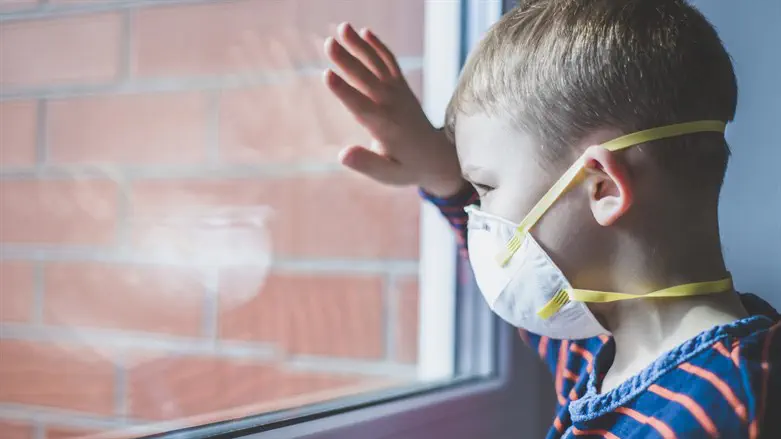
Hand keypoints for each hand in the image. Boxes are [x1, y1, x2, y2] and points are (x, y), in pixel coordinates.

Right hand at [323, 22, 464, 197]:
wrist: (438, 157)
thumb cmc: (408, 168)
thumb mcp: (388, 175)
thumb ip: (367, 163)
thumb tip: (342, 154)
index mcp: (385, 128)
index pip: (361, 107)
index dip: (344, 91)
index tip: (327, 75)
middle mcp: (392, 106)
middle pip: (366, 80)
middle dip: (347, 61)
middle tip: (329, 42)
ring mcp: (398, 93)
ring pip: (377, 65)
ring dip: (360, 46)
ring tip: (343, 27)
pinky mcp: (401, 87)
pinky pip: (389, 63)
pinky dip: (378, 47)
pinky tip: (365, 32)